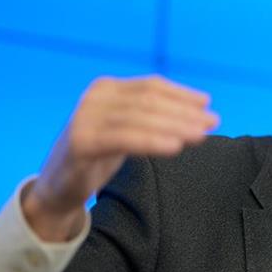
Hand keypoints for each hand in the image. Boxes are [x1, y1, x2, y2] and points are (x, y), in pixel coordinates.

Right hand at [22, 75, 218, 241]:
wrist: (59, 186)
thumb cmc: (98, 155)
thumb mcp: (126, 129)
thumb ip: (152, 117)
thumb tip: (198, 112)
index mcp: (107, 88)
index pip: (151, 86)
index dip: (182, 93)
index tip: (207, 103)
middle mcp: (95, 98)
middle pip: (149, 101)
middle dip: (185, 111)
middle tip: (212, 122)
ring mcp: (86, 118)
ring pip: (141, 118)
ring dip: (176, 126)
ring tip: (201, 134)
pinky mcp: (82, 142)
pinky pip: (125, 139)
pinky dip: (153, 141)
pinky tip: (175, 146)